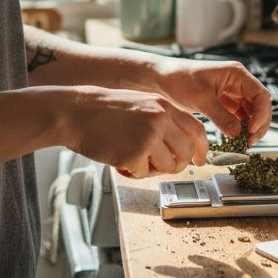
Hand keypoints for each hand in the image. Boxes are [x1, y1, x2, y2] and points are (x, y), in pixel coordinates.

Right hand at [64, 86, 208, 177]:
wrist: (75, 112)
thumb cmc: (103, 110)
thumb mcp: (141, 104)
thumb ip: (163, 119)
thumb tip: (181, 143)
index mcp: (164, 106)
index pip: (197, 130)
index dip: (202, 149)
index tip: (200, 159)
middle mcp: (160, 120)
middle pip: (187, 152)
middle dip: (177, 164)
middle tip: (161, 165)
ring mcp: (149, 137)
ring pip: (168, 166)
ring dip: (153, 168)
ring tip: (136, 159)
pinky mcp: (134, 154)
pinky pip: (145, 173)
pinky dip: (134, 171)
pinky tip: (121, 160)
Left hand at [152, 57, 272, 142]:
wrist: (163, 78)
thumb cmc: (180, 80)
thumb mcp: (200, 99)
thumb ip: (221, 116)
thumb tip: (238, 134)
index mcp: (236, 74)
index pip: (260, 94)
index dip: (261, 113)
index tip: (251, 130)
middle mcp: (238, 82)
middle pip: (260, 104)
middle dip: (259, 123)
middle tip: (250, 141)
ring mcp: (232, 92)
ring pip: (251, 112)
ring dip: (251, 127)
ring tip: (244, 143)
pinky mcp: (225, 102)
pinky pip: (239, 116)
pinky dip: (240, 127)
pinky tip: (236, 138)